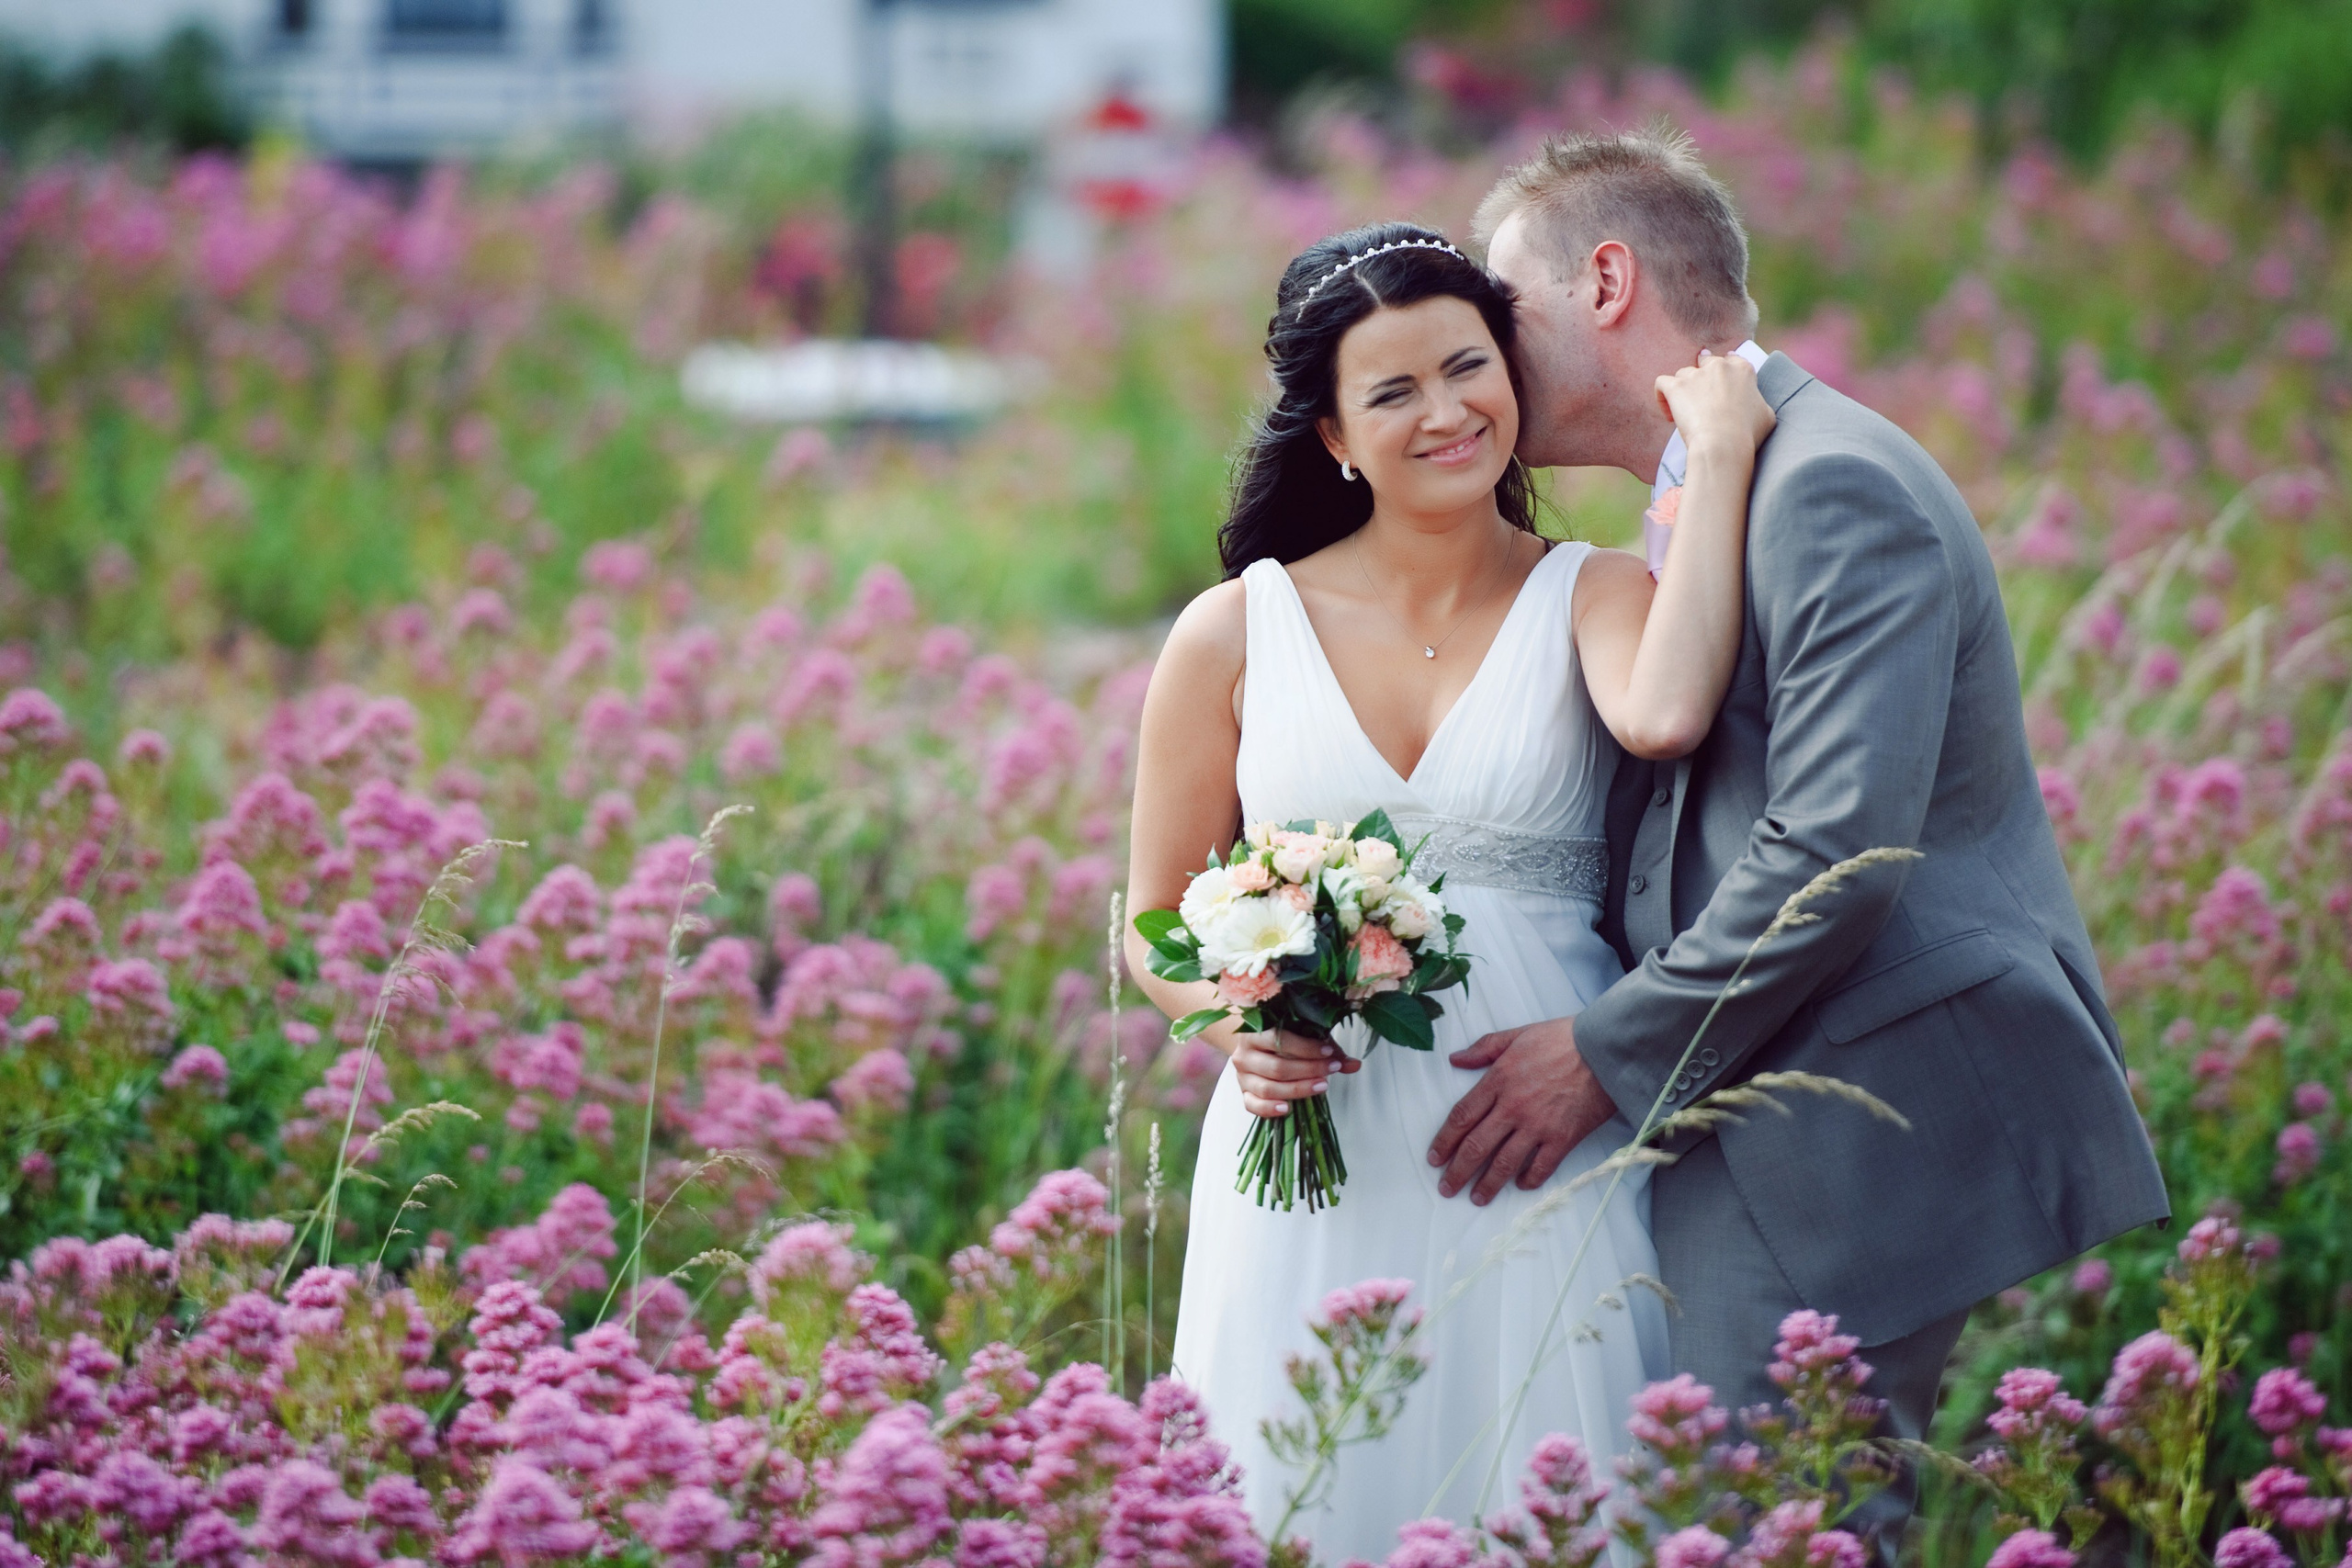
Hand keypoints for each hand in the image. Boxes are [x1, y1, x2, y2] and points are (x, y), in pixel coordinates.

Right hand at [1232, 1029, 1360, 1119]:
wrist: (1253, 1044)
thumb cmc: (1283, 1038)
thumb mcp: (1305, 1037)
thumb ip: (1328, 1050)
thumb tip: (1355, 1065)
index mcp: (1255, 1033)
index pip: (1280, 1040)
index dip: (1307, 1049)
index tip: (1329, 1053)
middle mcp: (1244, 1054)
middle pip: (1277, 1068)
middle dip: (1308, 1070)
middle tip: (1331, 1071)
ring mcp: (1242, 1076)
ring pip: (1267, 1088)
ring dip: (1297, 1089)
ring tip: (1322, 1086)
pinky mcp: (1243, 1093)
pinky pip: (1253, 1105)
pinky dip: (1269, 1109)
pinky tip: (1288, 1108)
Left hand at [1428, 1016, 1616, 1203]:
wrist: (1605, 1049)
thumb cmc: (1563, 1039)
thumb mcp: (1517, 1035)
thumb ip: (1484, 1048)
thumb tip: (1455, 1059)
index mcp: (1498, 1080)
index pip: (1462, 1116)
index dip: (1445, 1140)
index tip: (1434, 1158)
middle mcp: (1513, 1107)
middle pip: (1476, 1146)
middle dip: (1458, 1171)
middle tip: (1446, 1188)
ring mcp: (1538, 1125)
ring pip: (1504, 1163)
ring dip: (1487, 1184)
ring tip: (1477, 1198)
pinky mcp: (1563, 1138)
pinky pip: (1541, 1167)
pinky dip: (1529, 1180)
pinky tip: (1520, 1186)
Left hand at [1654, 352, 1774, 457]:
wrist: (1724, 444)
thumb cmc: (1748, 434)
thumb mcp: (1767, 416)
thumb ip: (1758, 402)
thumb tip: (1755, 405)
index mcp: (1742, 370)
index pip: (1731, 359)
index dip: (1724, 370)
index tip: (1718, 382)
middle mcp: (1719, 366)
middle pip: (1706, 361)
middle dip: (1702, 376)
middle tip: (1698, 395)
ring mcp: (1696, 375)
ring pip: (1684, 373)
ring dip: (1683, 389)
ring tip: (1685, 411)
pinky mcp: (1676, 387)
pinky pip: (1661, 383)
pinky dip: (1662, 397)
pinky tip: (1668, 413)